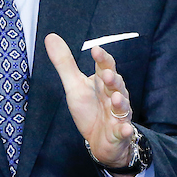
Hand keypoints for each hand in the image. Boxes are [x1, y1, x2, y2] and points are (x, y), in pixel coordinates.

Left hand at [45, 33, 136, 176]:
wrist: (100, 140)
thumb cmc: (89, 109)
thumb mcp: (74, 86)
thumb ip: (65, 63)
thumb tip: (51, 36)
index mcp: (103, 82)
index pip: (105, 66)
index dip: (102, 59)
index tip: (95, 50)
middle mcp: (114, 95)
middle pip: (116, 85)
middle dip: (113, 80)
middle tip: (107, 75)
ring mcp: (118, 114)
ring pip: (122, 106)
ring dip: (121, 102)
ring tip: (116, 98)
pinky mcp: (119, 132)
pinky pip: (123, 130)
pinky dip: (125, 130)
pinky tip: (125, 128)